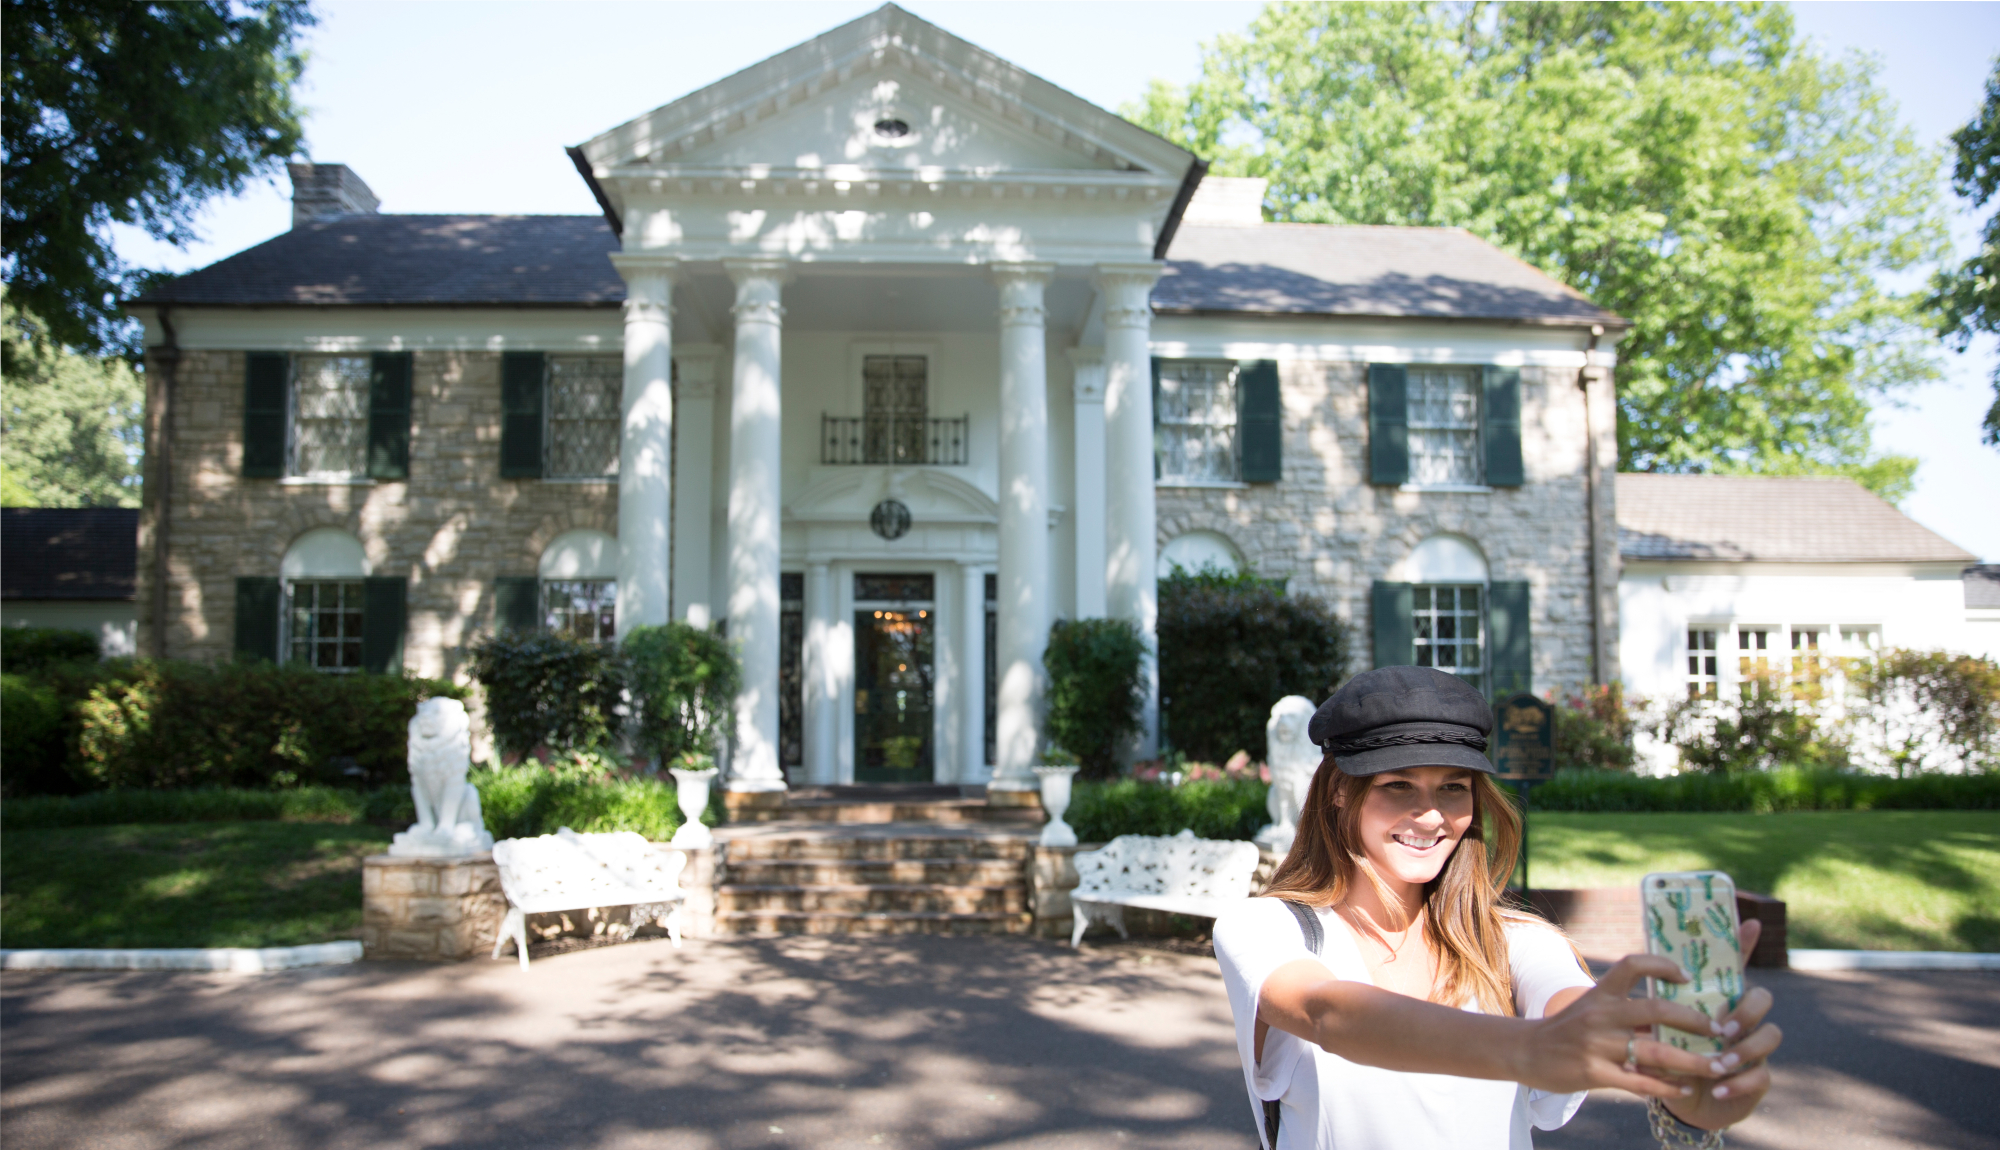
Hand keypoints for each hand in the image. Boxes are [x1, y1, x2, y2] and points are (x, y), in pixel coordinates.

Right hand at [1515, 954, 1732, 1097]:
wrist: (1527, 1052)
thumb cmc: (1567, 1029)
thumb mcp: (1592, 1009)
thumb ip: (1626, 1010)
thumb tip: (1673, 1014)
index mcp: (1601, 993)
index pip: (1633, 964)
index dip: (1663, 965)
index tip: (1687, 977)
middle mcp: (1600, 1014)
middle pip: (1656, 1010)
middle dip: (1695, 1022)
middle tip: (1721, 1031)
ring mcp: (1597, 1045)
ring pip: (1656, 1052)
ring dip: (1692, 1061)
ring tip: (1717, 1067)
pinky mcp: (1594, 1073)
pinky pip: (1640, 1083)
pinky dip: (1668, 1087)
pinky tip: (1685, 1089)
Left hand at [1662, 918, 1783, 1129]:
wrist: (1685, 1099)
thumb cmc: (1671, 1057)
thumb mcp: (1659, 1030)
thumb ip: (1658, 1005)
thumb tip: (1637, 972)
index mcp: (1718, 1000)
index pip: (1735, 967)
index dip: (1745, 944)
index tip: (1751, 922)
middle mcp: (1742, 1019)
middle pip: (1762, 998)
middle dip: (1745, 1011)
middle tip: (1722, 1029)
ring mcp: (1754, 1046)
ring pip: (1770, 1035)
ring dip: (1744, 1050)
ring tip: (1719, 1064)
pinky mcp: (1758, 1077)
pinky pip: (1761, 1076)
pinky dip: (1739, 1083)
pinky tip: (1719, 1088)